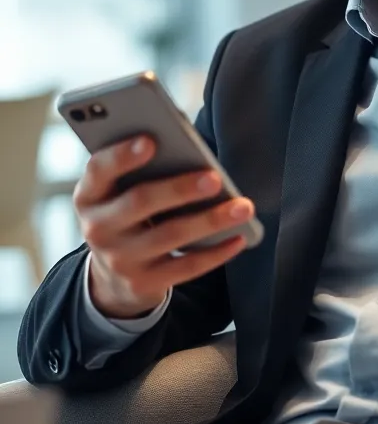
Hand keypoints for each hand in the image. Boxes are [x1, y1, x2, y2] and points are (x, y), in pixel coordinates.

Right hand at [74, 136, 254, 319]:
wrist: (113, 275)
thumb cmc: (128, 214)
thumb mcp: (119, 192)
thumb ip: (141, 170)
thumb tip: (188, 148)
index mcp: (89, 195)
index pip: (99, 170)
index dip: (122, 155)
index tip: (150, 140)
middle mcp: (98, 228)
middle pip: (140, 203)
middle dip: (179, 189)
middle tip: (214, 178)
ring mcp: (119, 259)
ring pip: (170, 236)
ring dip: (210, 220)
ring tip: (242, 207)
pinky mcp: (143, 283)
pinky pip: (186, 268)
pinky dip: (216, 253)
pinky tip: (238, 237)